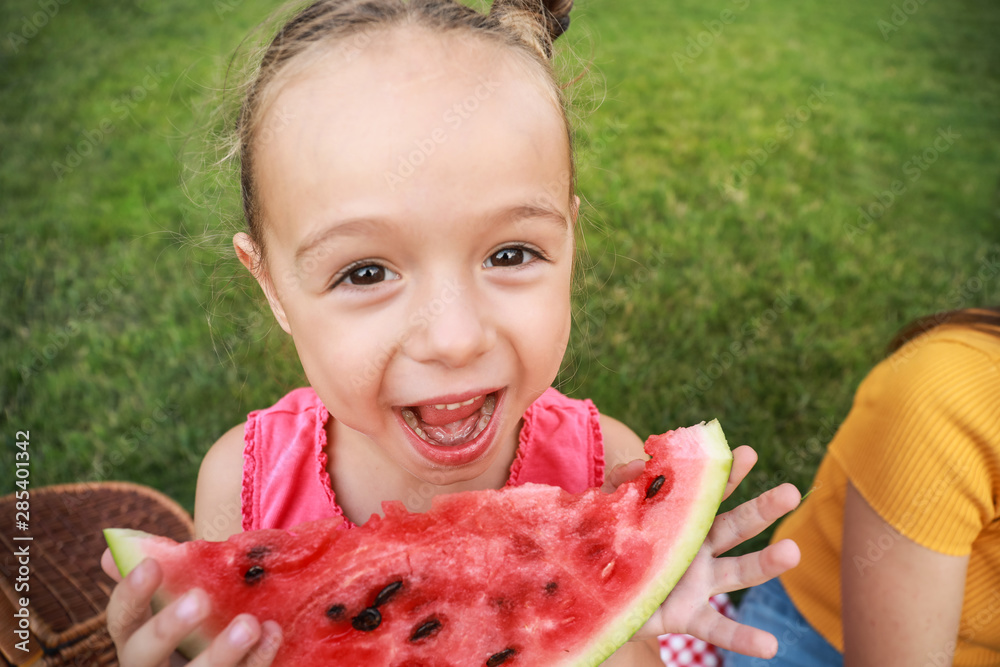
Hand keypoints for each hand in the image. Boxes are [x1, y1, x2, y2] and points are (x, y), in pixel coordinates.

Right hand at [101, 548, 282, 666]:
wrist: (226, 657)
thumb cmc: (196, 618)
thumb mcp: (178, 596)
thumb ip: (162, 572)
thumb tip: (111, 551)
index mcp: (135, 637)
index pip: (121, 618)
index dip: (132, 594)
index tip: (151, 564)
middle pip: (145, 654)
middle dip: (168, 628)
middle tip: (199, 600)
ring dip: (222, 652)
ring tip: (249, 625)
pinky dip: (256, 660)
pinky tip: (272, 633)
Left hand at [604, 446, 801, 658]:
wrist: (594, 596)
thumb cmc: (605, 547)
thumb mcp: (605, 509)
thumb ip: (621, 484)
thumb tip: (642, 464)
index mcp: (682, 520)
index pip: (709, 492)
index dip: (727, 474)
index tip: (745, 453)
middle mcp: (698, 550)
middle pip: (736, 526)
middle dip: (764, 508)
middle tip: (791, 492)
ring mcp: (697, 583)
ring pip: (739, 572)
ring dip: (767, 563)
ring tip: (793, 551)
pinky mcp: (687, 617)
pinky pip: (718, 628)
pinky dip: (744, 638)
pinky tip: (771, 646)